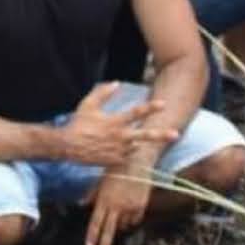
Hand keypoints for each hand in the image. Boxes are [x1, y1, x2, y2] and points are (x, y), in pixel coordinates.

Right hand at [56, 82, 178, 167]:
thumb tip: (116, 83)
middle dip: (161, 135)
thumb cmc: (78, 123)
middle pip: (145, 135)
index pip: (136, 113)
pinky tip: (120, 148)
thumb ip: (103, 92)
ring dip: (136, 142)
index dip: (151, 107)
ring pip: (136, 146)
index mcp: (115, 122)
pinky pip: (127, 156)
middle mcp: (120, 137)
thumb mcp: (88, 104)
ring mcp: (118, 151)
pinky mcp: (114, 161)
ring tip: (126, 139)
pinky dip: (127, 151)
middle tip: (176, 134)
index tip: (163, 103)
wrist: (68, 146)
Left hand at [83, 165, 155, 244]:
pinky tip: (129, 210)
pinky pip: (134, 220)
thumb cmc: (116, 168)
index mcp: (104, 199)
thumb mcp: (100, 180)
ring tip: (119, 214)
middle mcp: (117, 206)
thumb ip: (91, 193)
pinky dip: (130, 219)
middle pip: (109, 231)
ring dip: (119, 225)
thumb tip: (80, 204)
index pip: (96, 222)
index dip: (92, 236)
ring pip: (123, 225)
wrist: (138, 160)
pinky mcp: (141, 206)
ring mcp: (130, 207)